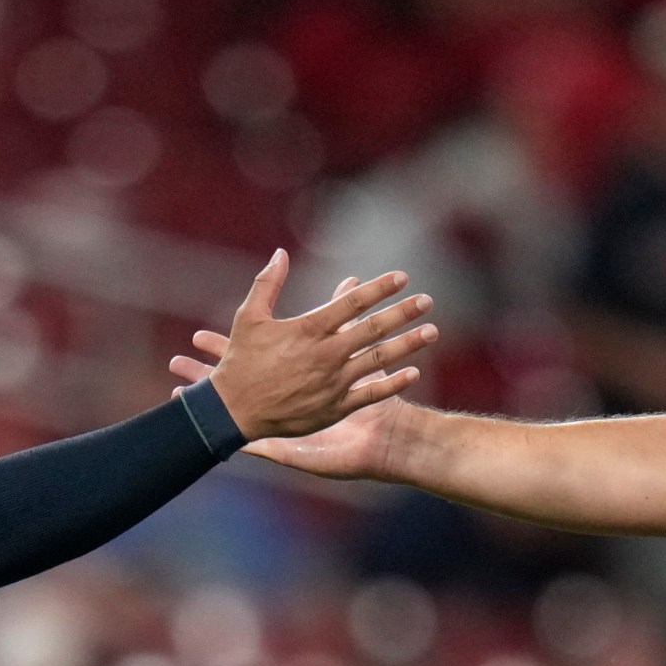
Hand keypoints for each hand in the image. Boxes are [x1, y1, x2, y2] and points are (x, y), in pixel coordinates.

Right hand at [174, 252, 435, 441]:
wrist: (233, 411)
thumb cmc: (240, 362)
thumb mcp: (248, 317)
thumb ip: (267, 283)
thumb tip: (280, 253)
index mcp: (309, 329)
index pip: (352, 303)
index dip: (379, 288)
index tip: (402, 278)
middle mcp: (326, 354)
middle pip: (374, 329)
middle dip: (404, 313)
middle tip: (427, 301)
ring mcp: (333, 383)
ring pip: (379, 360)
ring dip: (408, 344)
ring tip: (431, 332)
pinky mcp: (334, 408)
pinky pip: (371, 394)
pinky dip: (393, 384)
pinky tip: (413, 373)